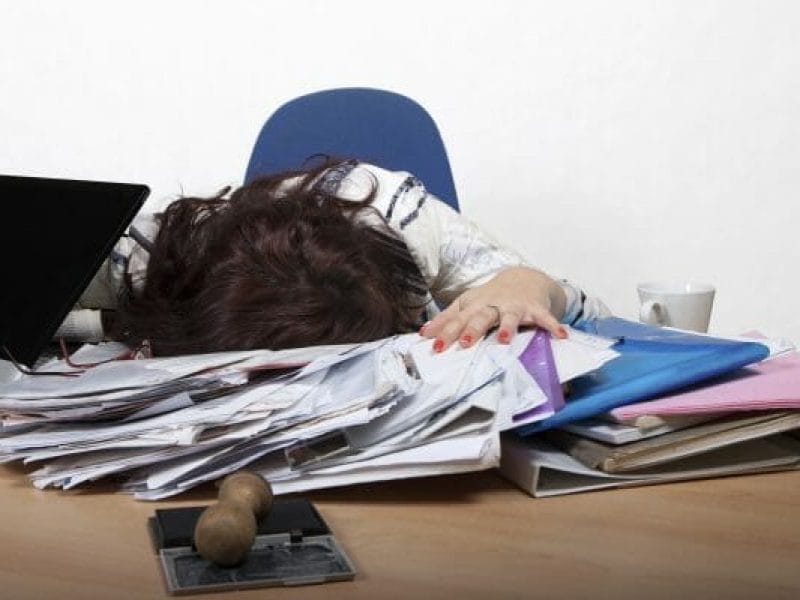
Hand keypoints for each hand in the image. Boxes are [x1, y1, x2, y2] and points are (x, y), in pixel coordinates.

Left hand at [420, 266, 567, 350]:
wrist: (524, 278)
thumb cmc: (491, 297)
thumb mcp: (468, 304)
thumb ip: (447, 319)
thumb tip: (423, 334)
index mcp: (475, 305)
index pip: (458, 320)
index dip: (446, 333)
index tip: (435, 347)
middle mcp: (493, 304)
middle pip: (481, 317)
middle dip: (473, 329)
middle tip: (465, 344)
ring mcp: (515, 305)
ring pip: (509, 316)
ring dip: (507, 327)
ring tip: (504, 340)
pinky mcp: (535, 308)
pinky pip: (545, 318)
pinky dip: (553, 325)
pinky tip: (560, 336)